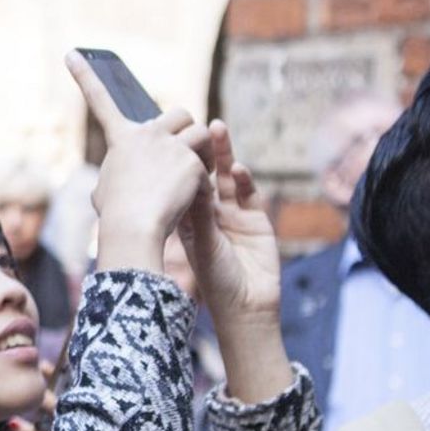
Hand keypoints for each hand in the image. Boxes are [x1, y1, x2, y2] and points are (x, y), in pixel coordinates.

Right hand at [66, 50, 208, 275]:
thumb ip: (119, 174)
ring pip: (201, 134)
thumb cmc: (116, 216)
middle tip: (186, 153)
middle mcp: (146, 134)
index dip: (84, 76)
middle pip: (180, 113)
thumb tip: (116, 181)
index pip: (99, 101)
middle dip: (188, 130)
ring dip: (203, 153)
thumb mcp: (106, 191)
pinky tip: (191, 199)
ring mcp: (170, 146)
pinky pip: (208, 165)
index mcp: (121, 139)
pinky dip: (204, 182)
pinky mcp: (191, 162)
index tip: (72, 53)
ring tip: (193, 179)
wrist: (133, 228)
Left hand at [180, 121, 280, 322]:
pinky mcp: (256, 220)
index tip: (173, 137)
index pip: (183, 182)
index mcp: (188, 218)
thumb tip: (186, 180)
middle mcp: (209, 213)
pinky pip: (249, 194)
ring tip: (216, 130)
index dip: (180, 160)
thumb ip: (198, 214)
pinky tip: (237, 168)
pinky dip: (243, 180)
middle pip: (205, 173)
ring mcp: (234, 215)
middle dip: (202, 149)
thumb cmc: (215, 279)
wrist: (246, 305)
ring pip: (227, 178)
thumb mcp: (202, 243)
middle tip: (198, 125)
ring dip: (223, 155)